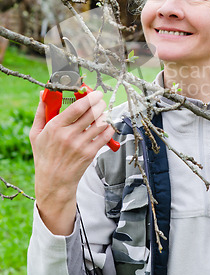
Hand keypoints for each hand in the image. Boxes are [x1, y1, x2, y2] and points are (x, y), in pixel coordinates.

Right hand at [30, 90, 114, 234]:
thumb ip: (41, 112)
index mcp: (55, 127)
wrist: (54, 181)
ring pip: (100, 123)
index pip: (77, 107)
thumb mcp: (36, 134)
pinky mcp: (90, 154)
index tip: (95, 93)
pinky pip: (105, 136)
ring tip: (102, 113)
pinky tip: (106, 125)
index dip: (89, 97)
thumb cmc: (45, 155)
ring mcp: (81, 145)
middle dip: (100, 104)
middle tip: (100, 101)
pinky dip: (108, 128)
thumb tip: (43, 94)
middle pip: (92, 113)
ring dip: (104, 115)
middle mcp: (69, 135)